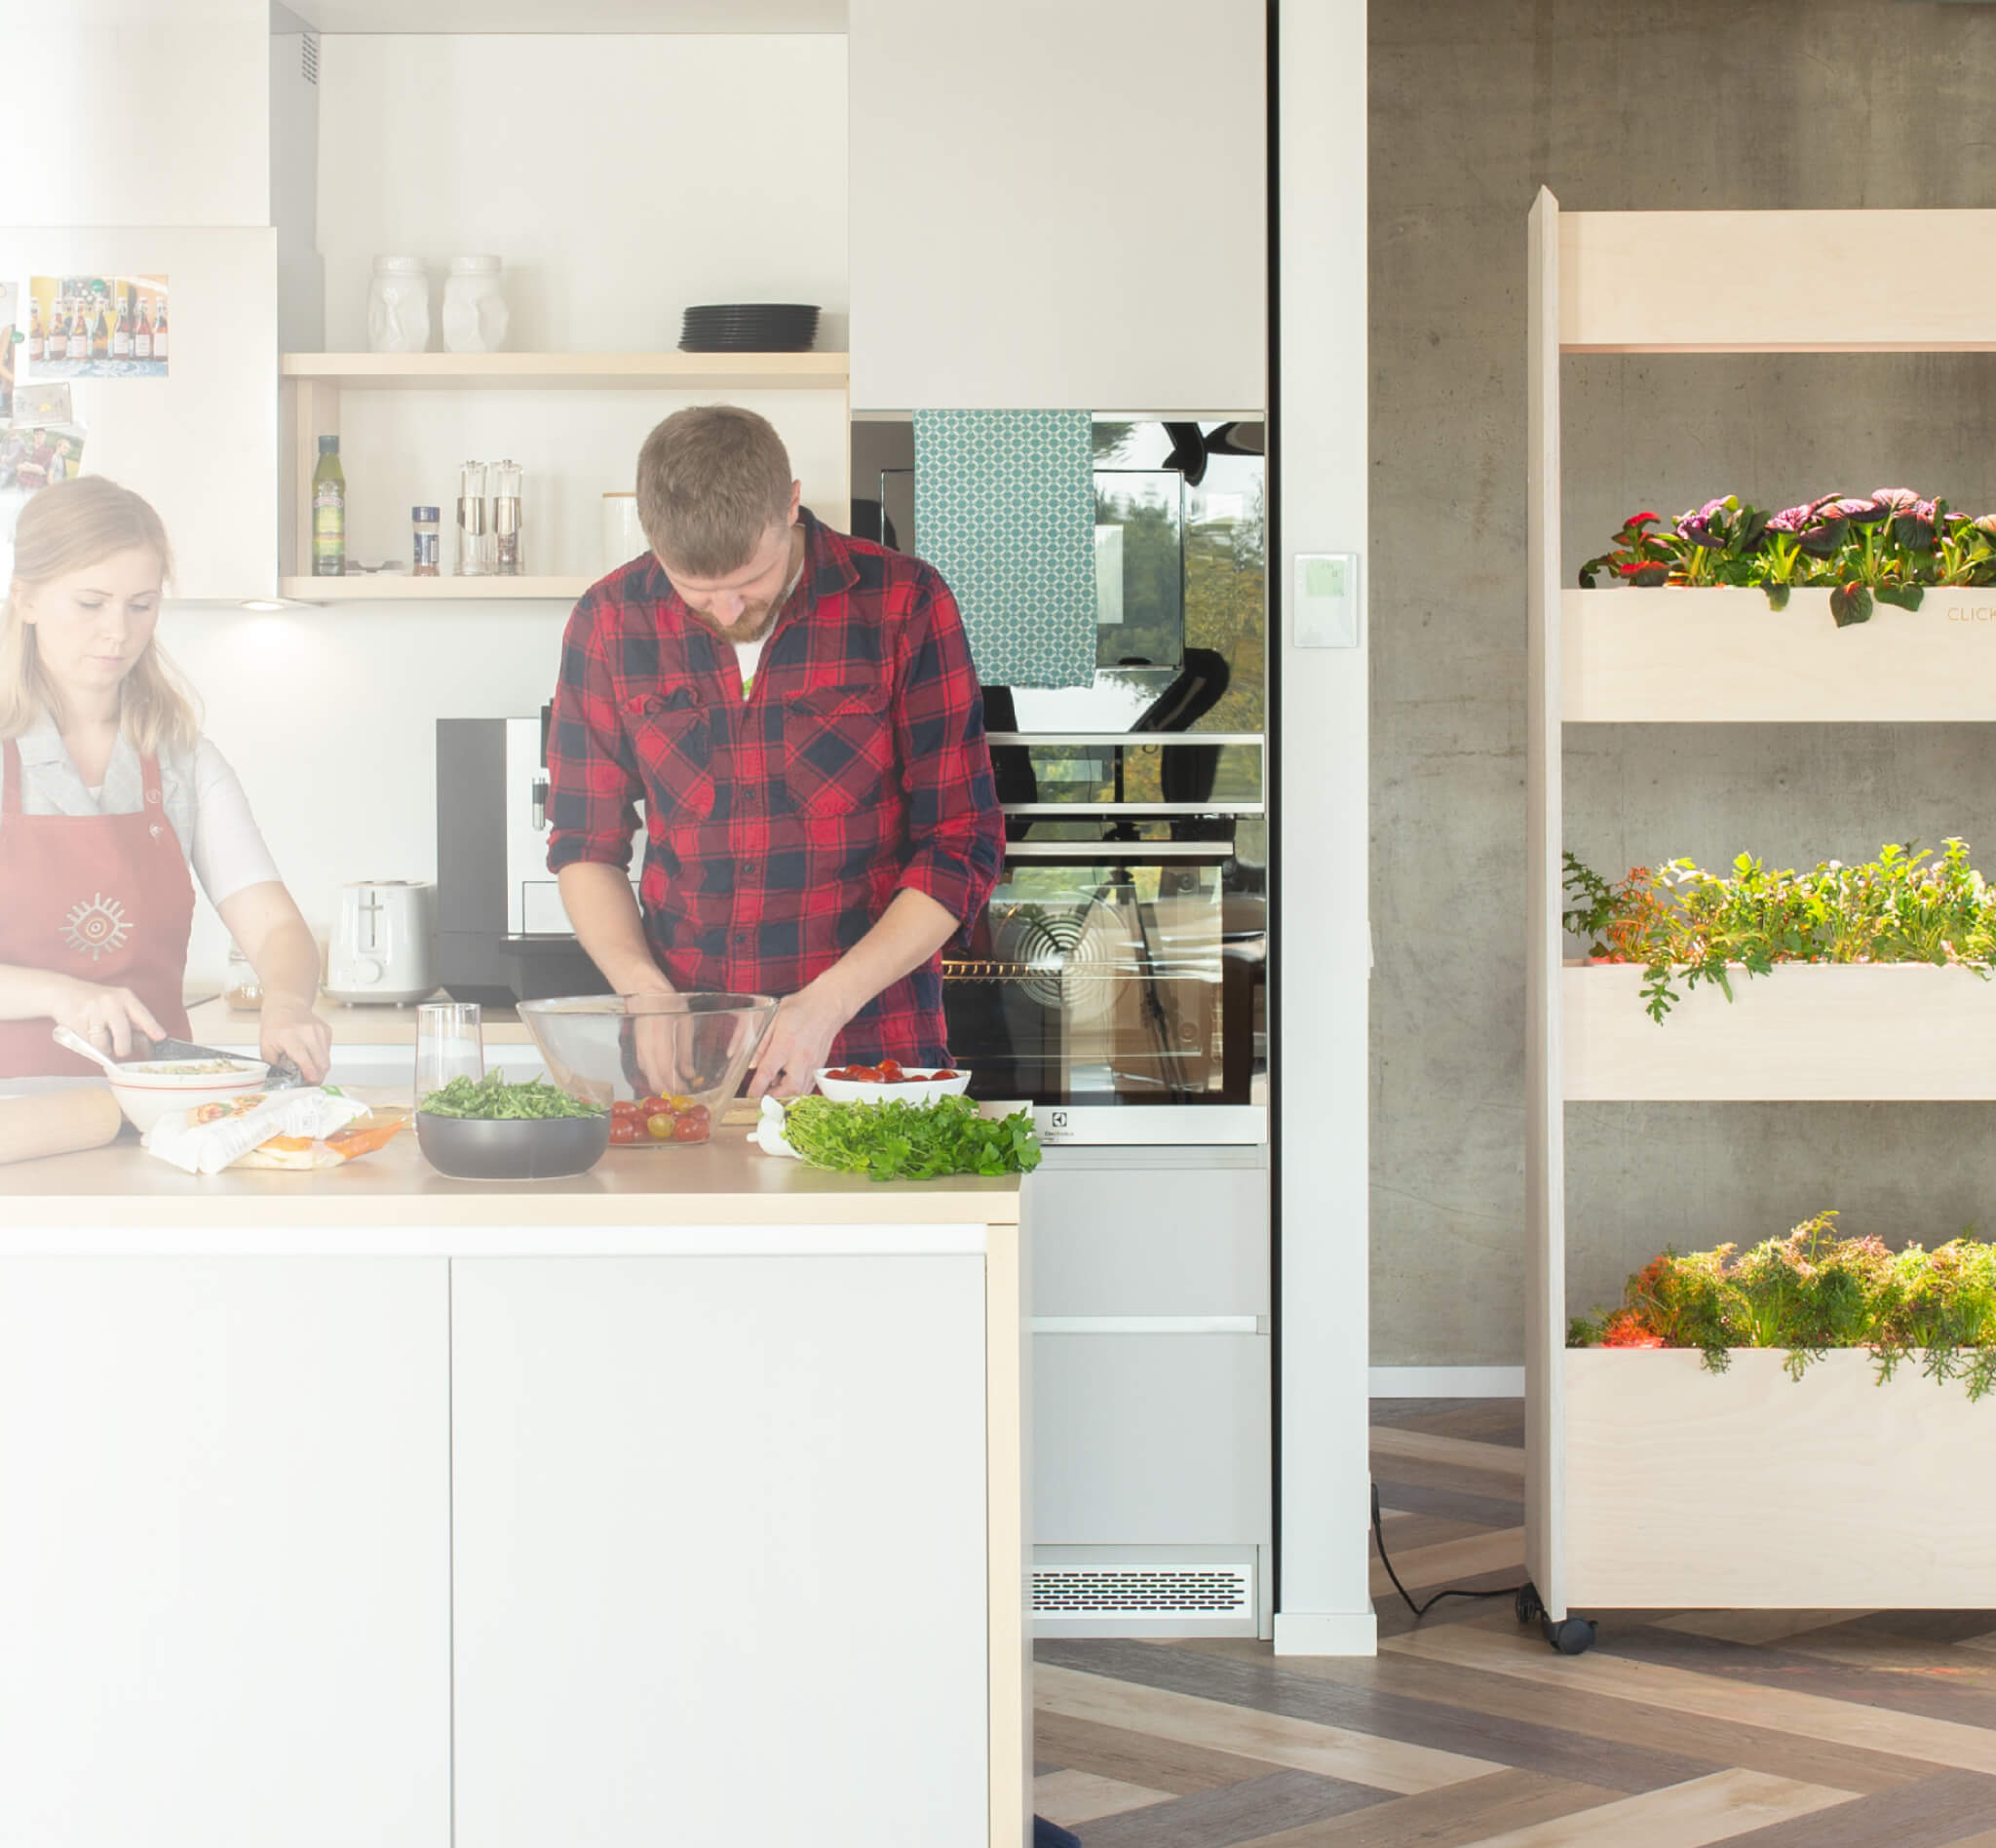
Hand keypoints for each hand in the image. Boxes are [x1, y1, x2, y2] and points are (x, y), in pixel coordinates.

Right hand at [50, 976, 164, 1059]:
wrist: (62, 991)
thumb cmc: (93, 1000)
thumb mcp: (116, 1002)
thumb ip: (131, 1017)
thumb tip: (149, 1037)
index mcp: (124, 997)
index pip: (142, 1014)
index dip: (151, 1027)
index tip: (160, 1037)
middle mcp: (110, 1001)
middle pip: (123, 1034)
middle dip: (123, 1048)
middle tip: (121, 1050)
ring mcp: (93, 1010)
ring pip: (103, 1043)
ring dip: (103, 1047)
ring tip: (98, 1036)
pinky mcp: (77, 1019)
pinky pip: (87, 1042)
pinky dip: (88, 1043)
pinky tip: (85, 1032)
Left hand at [260, 995, 332, 1083]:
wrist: (286, 1005)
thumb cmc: (275, 1025)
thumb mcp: (266, 1046)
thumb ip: (274, 1064)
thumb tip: (283, 1080)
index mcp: (290, 1036)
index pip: (304, 1058)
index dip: (310, 1073)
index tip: (311, 1082)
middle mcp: (308, 1032)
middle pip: (321, 1062)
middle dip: (317, 1076)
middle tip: (309, 1082)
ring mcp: (319, 1031)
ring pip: (326, 1059)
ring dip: (319, 1069)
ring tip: (308, 1068)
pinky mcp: (327, 1031)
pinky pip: (328, 1052)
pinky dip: (320, 1058)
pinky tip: (310, 1054)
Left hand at [747, 975, 856, 1100]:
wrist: (829, 1005)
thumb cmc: (801, 1008)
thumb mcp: (774, 1018)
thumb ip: (762, 1043)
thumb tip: (752, 1064)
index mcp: (786, 1043)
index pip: (768, 1071)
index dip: (757, 1087)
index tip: (750, 1095)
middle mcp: (801, 1056)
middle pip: (790, 1088)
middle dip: (775, 1096)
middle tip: (764, 1093)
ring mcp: (813, 1062)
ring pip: (801, 1090)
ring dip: (786, 1094)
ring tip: (775, 1087)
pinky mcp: (820, 1065)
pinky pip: (809, 1085)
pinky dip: (798, 1089)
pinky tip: (789, 1080)